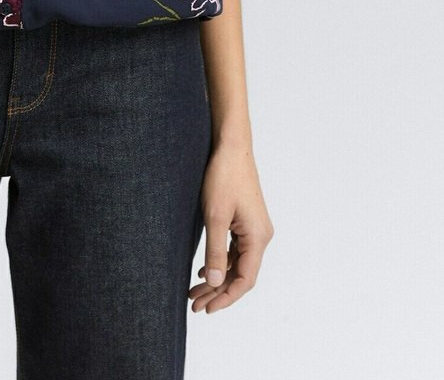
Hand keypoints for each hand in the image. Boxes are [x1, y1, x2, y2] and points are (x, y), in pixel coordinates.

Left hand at [189, 138, 273, 313]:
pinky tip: (205, 271)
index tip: (206, 309)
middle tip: (194, 305)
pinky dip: (221, 262)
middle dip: (218, 292)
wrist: (231, 147)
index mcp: (258, 237)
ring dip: (218, 278)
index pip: (245, 280)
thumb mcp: (215, 216)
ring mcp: (255, 228)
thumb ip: (216, 252)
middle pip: (241, 274)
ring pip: (237, 263)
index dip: (226, 298)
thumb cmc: (223, 177)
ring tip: (195, 292)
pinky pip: (236, 250)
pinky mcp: (246, 221)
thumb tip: (215, 284)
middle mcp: (261, 236)